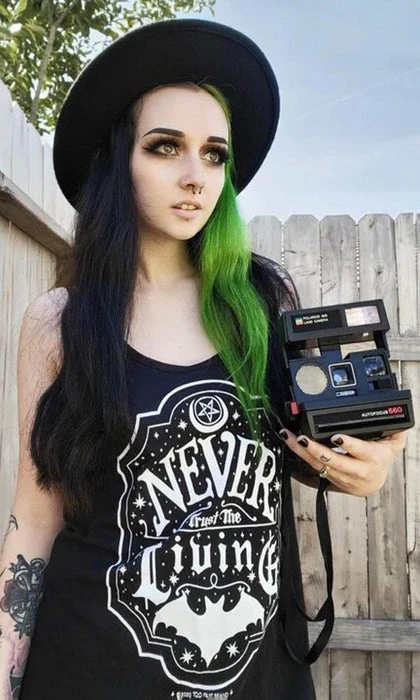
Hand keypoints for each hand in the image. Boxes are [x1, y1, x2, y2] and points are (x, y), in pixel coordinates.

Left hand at [279, 428, 408, 496]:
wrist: (372, 484)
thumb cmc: (380, 460)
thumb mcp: (393, 445)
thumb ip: (396, 431)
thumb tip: (400, 420)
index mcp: (371, 459)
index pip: (360, 451)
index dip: (349, 445)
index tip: (336, 437)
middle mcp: (355, 470)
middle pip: (333, 461)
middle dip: (316, 449)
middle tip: (302, 437)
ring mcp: (340, 477)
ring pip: (318, 465)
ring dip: (301, 451)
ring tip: (289, 437)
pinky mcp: (328, 479)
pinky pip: (311, 469)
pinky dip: (299, 458)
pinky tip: (289, 446)